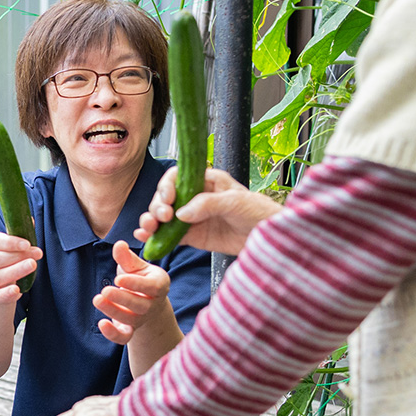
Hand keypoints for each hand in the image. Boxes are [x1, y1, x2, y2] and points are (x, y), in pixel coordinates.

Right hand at [0, 231, 41, 304]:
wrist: (0, 286)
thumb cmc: (8, 259)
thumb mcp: (11, 245)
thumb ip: (19, 233)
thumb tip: (31, 221)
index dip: (10, 242)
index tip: (27, 243)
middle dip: (18, 256)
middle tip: (37, 253)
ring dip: (16, 271)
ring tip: (32, 265)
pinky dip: (6, 294)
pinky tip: (17, 290)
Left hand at [94, 239, 171, 345]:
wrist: (143, 298)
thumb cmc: (139, 277)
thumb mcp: (134, 265)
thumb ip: (126, 257)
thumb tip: (119, 244)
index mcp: (159, 284)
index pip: (151, 287)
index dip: (135, 284)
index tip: (118, 279)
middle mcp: (153, 304)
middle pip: (140, 306)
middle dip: (122, 299)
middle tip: (105, 291)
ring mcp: (142, 318)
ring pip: (130, 320)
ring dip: (113, 311)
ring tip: (97, 299)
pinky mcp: (130, 329)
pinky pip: (124, 337)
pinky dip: (113, 334)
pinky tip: (102, 324)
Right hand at [134, 167, 283, 256]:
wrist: (270, 238)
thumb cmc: (258, 212)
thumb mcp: (236, 202)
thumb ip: (208, 204)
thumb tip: (181, 213)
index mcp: (205, 180)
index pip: (177, 177)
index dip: (167, 186)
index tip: (168, 199)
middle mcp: (195, 197)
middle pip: (166, 197)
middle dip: (158, 205)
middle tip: (162, 217)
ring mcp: (192, 217)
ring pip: (163, 216)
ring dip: (151, 220)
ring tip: (148, 229)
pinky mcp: (192, 236)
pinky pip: (170, 235)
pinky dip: (156, 236)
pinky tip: (145, 238)